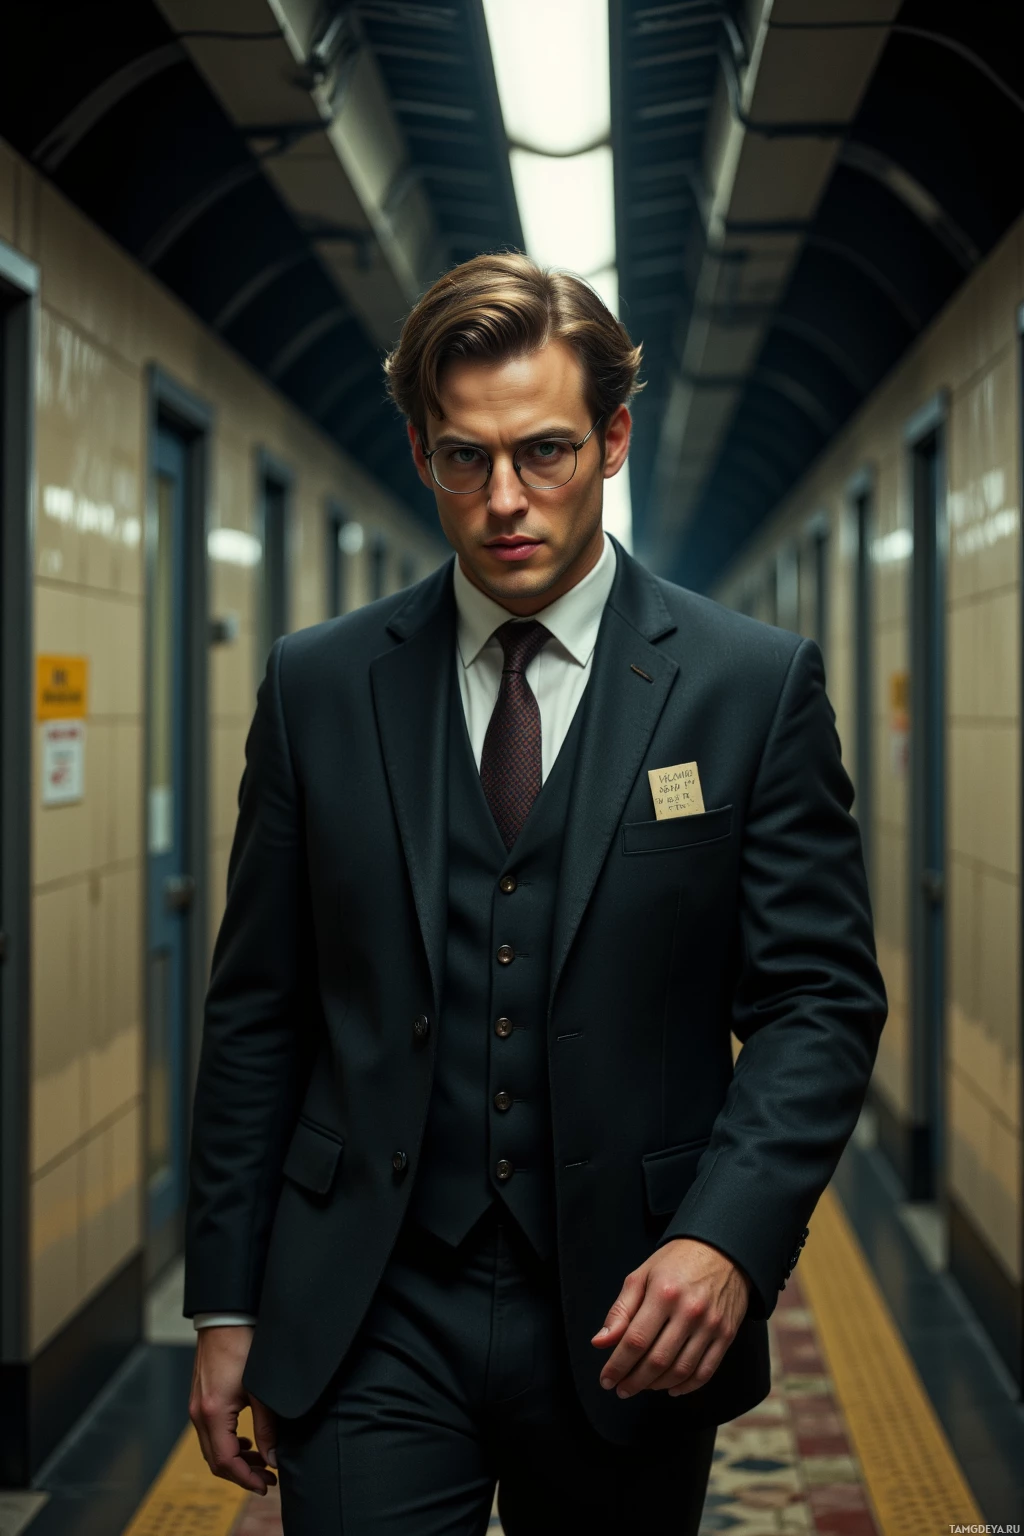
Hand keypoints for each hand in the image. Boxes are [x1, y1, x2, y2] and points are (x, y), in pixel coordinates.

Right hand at [189, 1326, 277, 1493]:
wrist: (225, 1316)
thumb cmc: (244, 1345)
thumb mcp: (260, 1390)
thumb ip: (266, 1427)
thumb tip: (273, 1457)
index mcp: (213, 1413)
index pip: (226, 1461)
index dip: (246, 1478)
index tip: (265, 1485)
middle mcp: (199, 1413)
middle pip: (216, 1460)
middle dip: (241, 1474)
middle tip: (267, 1478)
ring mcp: (196, 1406)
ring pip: (212, 1448)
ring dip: (235, 1460)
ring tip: (261, 1461)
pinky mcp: (200, 1398)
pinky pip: (209, 1433)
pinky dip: (227, 1444)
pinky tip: (245, 1441)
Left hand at [591, 1237, 750, 1398]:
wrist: (722, 1250)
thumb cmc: (676, 1262)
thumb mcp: (642, 1275)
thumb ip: (620, 1310)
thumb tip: (600, 1343)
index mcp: (663, 1293)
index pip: (635, 1340)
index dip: (617, 1365)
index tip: (606, 1380)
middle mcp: (689, 1311)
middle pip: (657, 1360)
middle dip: (634, 1381)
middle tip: (621, 1389)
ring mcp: (711, 1325)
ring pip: (680, 1370)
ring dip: (657, 1386)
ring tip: (642, 1387)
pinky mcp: (726, 1334)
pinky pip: (705, 1371)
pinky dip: (686, 1386)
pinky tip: (671, 1388)